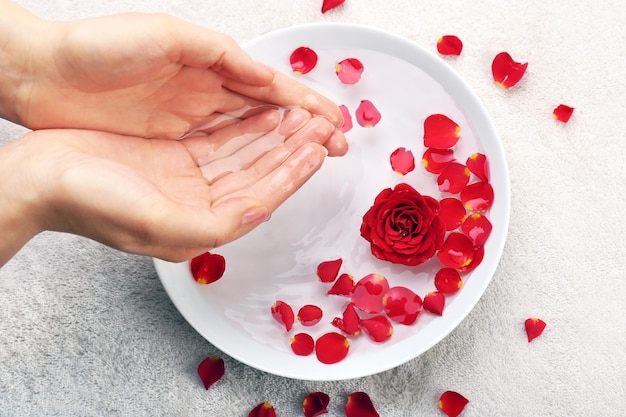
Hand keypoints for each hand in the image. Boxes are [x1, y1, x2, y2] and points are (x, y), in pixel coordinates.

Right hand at [0, 109, 334, 263]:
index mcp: (199, 227)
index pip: (260, 198)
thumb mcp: (155, 223)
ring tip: (301, 119)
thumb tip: (259, 212)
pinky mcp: (172, 156)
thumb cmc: (87, 203)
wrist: (37, 177)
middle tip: (320, 129)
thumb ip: (213, 226)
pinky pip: (220, 141)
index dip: (292, 175)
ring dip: (273, 138)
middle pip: (258, 175)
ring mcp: (186, 179)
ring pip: (243, 156)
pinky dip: (245, 129)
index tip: (317, 152)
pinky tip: (263, 116)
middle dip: (291, 152)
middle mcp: (198, 204)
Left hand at [1, 10, 346, 154]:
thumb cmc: (98, 50)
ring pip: (247, 136)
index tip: (333, 122)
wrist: (43, 77)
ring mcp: (188, 122)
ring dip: (281, 146)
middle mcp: (205, 95)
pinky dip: (246, 159)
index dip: (305, 105)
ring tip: (312, 156)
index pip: (270, 88)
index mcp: (210, 65)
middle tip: (335, 144)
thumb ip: (219, 53)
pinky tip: (266, 167)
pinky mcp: (169, 147)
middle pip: (266, 115)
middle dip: (303, 129)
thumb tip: (265, 74)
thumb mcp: (165, 36)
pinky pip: (219, 155)